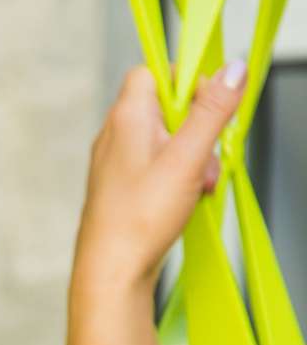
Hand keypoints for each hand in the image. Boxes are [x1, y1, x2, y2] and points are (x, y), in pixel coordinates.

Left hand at [71, 59, 247, 298]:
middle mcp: (115, 135)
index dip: (185, 81)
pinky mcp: (122, 189)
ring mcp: (116, 163)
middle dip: (197, 129)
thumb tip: (233, 70)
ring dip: (192, 159)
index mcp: (126, 117)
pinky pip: (157, 168)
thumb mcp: (188, 157)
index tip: (208, 105)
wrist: (110, 275)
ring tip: (198, 187)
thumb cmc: (138, 220)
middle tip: (207, 156)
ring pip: (166, 142)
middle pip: (167, 108)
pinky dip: (177, 179)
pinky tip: (186, 201)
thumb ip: (212, 111)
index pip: (153, 71)